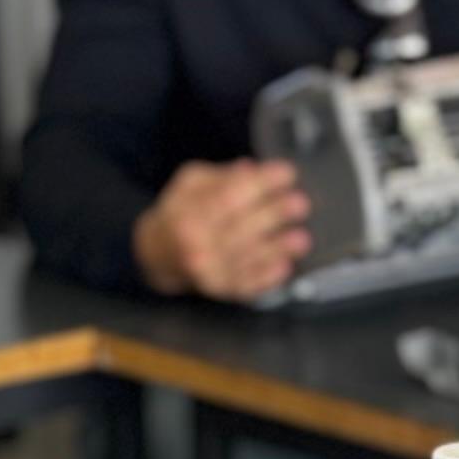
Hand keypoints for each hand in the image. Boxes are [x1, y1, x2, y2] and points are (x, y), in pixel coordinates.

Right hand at [133, 158, 311, 302]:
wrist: (157, 254)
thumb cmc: (180, 211)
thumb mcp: (192, 182)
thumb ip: (223, 176)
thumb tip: (253, 170)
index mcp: (187, 211)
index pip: (229, 196)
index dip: (261, 184)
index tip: (287, 173)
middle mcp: (194, 243)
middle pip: (240, 227)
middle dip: (274, 215)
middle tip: (300, 204)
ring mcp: (206, 270)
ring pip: (245, 259)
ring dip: (276, 250)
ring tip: (301, 239)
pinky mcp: (217, 289)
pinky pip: (245, 285)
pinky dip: (266, 278)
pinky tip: (284, 268)